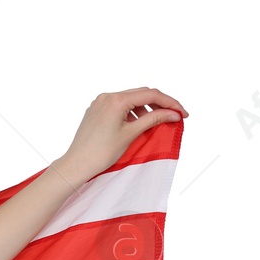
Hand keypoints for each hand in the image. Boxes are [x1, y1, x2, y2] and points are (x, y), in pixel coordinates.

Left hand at [52, 88, 186, 189]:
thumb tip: (174, 114)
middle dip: (160, 104)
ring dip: (146, 108)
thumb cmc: (101, 152)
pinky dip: (132, 112)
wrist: (77, 164)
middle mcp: (106, 96)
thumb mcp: (131, 134)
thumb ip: (154, 119)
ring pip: (131, 99)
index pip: (151, 95)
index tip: (183, 114)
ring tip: (155, 122)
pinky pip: (119, 105)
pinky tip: (137, 123)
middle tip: (174, 116)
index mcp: (116, 100)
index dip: (170, 103)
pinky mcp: (96, 110)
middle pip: (141, 94)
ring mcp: (99, 103)